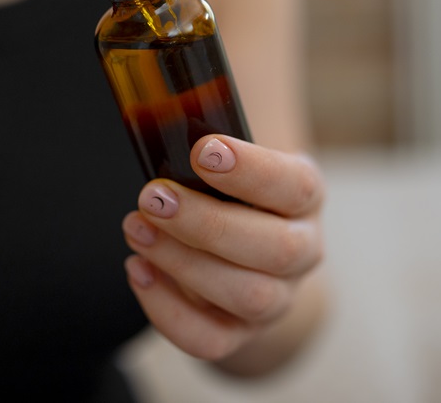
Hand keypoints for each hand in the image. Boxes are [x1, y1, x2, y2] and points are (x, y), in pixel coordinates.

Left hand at [122, 135, 324, 361]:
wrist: (239, 243)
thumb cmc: (224, 188)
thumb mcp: (227, 157)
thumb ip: (202, 137)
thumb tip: (149, 100)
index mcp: (304, 197)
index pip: (295, 187)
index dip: (253, 171)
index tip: (202, 150)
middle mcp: (302, 250)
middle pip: (275, 249)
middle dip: (206, 224)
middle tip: (153, 197)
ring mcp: (276, 299)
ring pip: (248, 296)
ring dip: (183, 262)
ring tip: (136, 228)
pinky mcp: (239, 334)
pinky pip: (210, 340)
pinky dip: (167, 309)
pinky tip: (137, 268)